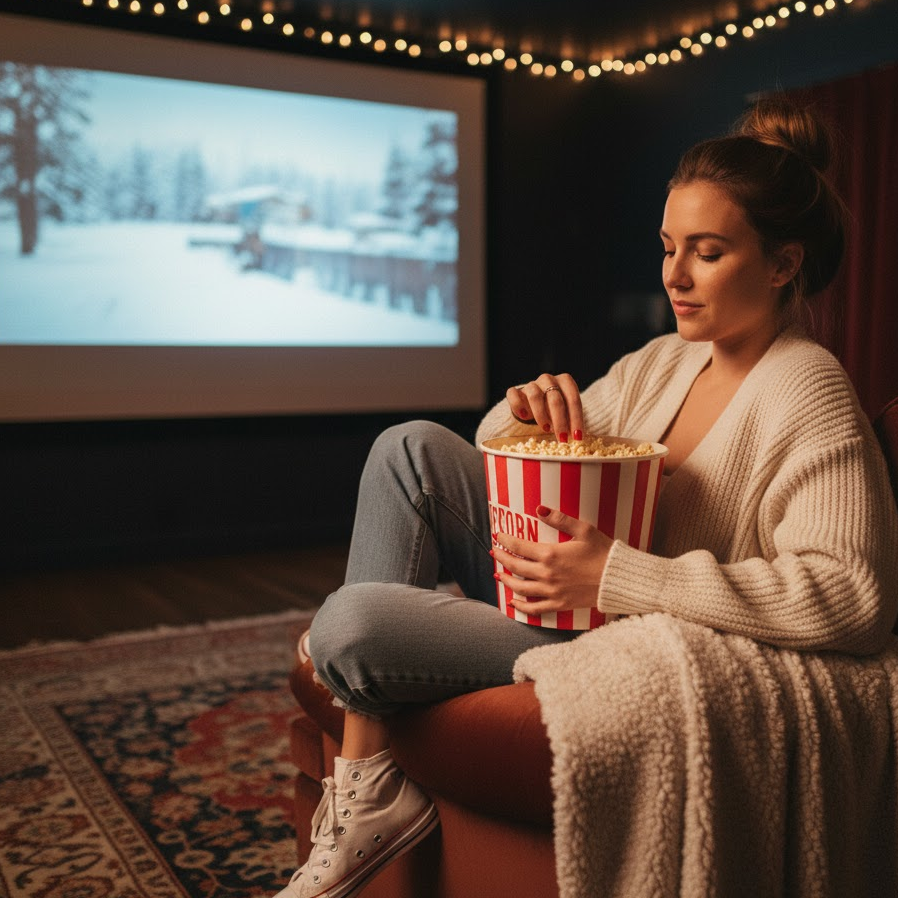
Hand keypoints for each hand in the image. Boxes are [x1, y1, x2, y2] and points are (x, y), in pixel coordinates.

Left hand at [491, 505, 610, 615]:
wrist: (620, 579)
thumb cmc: (604, 552)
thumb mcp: (584, 529)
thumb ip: (559, 519)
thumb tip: (539, 508)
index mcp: (551, 554)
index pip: (519, 546)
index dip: (505, 540)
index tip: (498, 536)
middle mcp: (547, 574)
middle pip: (515, 567)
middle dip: (502, 558)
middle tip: (494, 552)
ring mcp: (552, 591)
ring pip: (520, 588)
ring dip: (506, 581)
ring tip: (499, 574)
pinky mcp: (559, 604)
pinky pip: (534, 609)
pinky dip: (521, 607)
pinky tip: (513, 602)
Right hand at [506, 373, 582, 441]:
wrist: (534, 403)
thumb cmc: (555, 409)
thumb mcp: (566, 412)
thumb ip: (570, 419)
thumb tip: (576, 437)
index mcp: (565, 381)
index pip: (573, 399)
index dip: (576, 419)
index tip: (577, 437)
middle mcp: (548, 380)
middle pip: (555, 399)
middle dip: (560, 421)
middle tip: (562, 437)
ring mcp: (531, 384)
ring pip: (535, 396)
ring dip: (541, 414)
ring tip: (546, 428)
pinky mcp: (515, 391)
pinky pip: (514, 395)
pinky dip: (518, 406)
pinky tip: (525, 416)